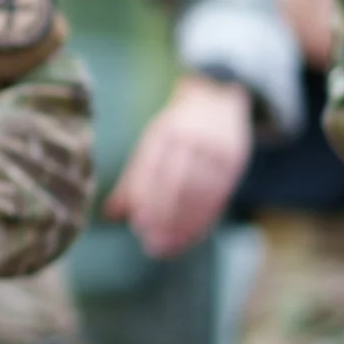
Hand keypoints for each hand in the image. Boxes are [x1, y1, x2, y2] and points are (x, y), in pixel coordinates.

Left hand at [104, 73, 253, 255]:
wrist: (218, 97)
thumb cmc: (176, 127)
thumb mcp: (153, 142)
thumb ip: (133, 178)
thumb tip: (110, 214)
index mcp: (164, 132)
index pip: (152, 168)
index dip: (145, 198)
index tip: (138, 225)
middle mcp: (191, 139)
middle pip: (177, 182)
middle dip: (164, 216)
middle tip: (152, 244)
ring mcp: (215, 150)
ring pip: (199, 193)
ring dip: (183, 224)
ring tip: (168, 246)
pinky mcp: (234, 161)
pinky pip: (218, 196)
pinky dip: (203, 220)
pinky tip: (190, 237)